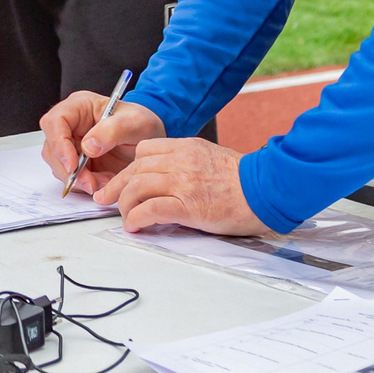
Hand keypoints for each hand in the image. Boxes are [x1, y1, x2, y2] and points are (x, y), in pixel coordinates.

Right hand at [40, 88, 167, 196]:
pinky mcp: (77, 162)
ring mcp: (72, 144)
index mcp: (79, 107)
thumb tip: (87, 147)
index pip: (55, 122)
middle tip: (89, 182)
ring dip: (78, 179)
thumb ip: (112, 131)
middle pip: (52, 147)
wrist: (149, 141)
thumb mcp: (136, 123)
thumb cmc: (142, 124)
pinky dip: (85, 184)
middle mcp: (71, 125)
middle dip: (68, 169)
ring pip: (58, 165)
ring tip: (104, 181)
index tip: (73, 164)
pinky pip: (72, 177)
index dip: (59, 144)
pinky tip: (104, 181)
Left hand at [94, 135, 268, 235]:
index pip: (145, 150)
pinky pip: (151, 209)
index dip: (129, 167)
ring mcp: (183, 182)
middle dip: (117, 186)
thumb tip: (168, 177)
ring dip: (124, 204)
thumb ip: (188, 161)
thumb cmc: (245, 179)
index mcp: (187, 146)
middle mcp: (180, 161)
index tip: (123, 179)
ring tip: (124, 217)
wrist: (268, 189)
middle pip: (135, 169)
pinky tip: (134, 226)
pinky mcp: (188, 206)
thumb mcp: (212, 157)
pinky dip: (137, 218)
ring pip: (137, 188)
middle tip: (105, 199)